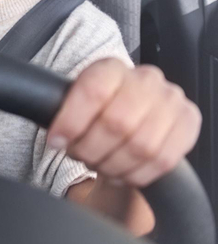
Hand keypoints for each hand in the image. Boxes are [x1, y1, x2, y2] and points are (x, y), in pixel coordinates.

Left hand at [48, 59, 200, 187]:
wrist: (133, 116)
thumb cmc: (97, 112)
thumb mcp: (74, 103)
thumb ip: (61, 111)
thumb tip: (56, 137)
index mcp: (112, 68)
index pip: (93, 91)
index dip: (71, 121)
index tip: (56, 141)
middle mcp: (146, 80)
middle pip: (116, 123)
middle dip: (91, 149)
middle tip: (80, 155)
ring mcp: (171, 101)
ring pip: (140, 146)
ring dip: (112, 164)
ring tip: (98, 164)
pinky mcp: (188, 124)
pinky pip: (162, 161)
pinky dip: (134, 174)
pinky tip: (119, 172)